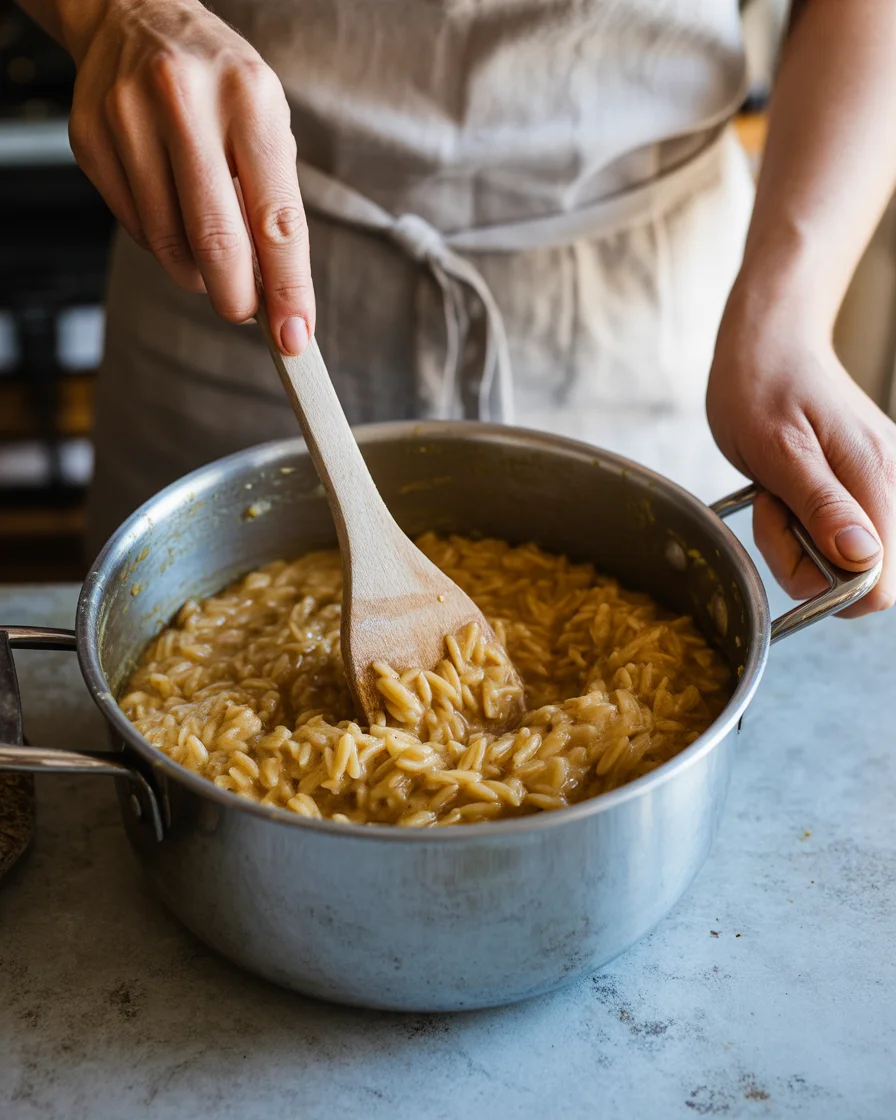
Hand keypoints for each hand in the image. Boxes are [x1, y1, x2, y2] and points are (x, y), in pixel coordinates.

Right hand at [66, 0, 312, 353]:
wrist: (134, 16)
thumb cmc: (218, 84)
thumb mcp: (267, 125)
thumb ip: (274, 207)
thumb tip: (280, 295)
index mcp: (250, 98)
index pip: (276, 219)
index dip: (287, 288)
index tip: (294, 334)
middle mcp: (186, 101)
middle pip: (216, 240)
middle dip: (236, 297)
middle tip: (245, 312)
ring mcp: (128, 118)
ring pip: (169, 244)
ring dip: (198, 273)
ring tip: (213, 258)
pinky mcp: (91, 139)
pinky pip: (136, 228)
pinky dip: (163, 244)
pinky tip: (174, 216)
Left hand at [707, 296, 894, 617]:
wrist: (769, 343)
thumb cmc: (762, 387)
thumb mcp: (776, 451)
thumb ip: (821, 506)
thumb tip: (862, 558)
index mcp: (879, 479)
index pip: (881, 586)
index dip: (826, 584)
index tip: (789, 538)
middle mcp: (895, 485)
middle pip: (862, 576)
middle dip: (807, 560)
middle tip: (776, 509)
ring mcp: (885, 484)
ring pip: (847, 558)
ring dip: (799, 540)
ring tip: (777, 492)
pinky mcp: (867, 484)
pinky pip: (840, 533)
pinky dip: (803, 523)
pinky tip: (787, 491)